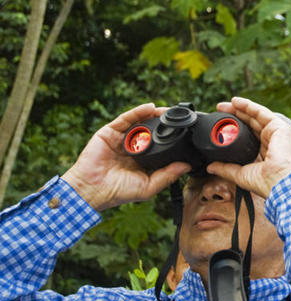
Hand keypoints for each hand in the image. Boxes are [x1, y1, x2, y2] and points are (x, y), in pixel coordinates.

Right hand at [62, 104, 190, 210]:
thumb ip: (167, 176)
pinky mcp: (110, 132)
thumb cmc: (118, 192)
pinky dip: (138, 112)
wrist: (92, 190)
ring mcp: (121, 138)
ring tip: (167, 111)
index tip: (187, 132)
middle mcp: (133, 147)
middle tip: (179, 117)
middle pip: (151, 130)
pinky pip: (126, 119)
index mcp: (143, 159)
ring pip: (140, 122)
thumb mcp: (148, 187)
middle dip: (164, 123)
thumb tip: (187, 167)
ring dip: (154, 115)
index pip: (160, 144)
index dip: (172, 137)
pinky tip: (150, 108)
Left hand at [206, 97, 290, 198]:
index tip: (220, 124)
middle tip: (220, 110)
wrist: (280, 182)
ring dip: (240, 108)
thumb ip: (226, 169)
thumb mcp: (240, 174)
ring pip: (255, 116)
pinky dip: (249, 106)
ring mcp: (276, 133)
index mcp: (264, 152)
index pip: (247, 135)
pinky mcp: (279, 127)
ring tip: (227, 104)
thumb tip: (211, 167)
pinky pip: (262, 112)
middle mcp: (271, 141)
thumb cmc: (266, 182)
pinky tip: (237, 101)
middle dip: (235, 115)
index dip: (234, 128)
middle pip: (250, 123)